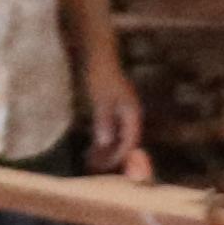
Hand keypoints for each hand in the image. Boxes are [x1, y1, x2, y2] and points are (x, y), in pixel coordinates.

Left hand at [80, 63, 151, 184]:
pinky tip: (91, 147)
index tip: (106, 167)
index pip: (130, 141)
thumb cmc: (99, 76)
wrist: (98, 56)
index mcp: (132, 112)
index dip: (119, 156)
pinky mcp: (113, 110)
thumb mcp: (100, 100)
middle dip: (112, 156)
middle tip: (96, 168)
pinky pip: (111, 130)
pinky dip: (103, 140)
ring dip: (107, 150)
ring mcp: (123, 112)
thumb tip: (106, 143)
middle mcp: (131, 114)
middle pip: (126, 142)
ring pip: (118, 137)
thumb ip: (104, 121)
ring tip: (91, 161)